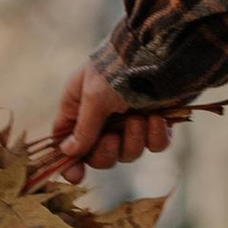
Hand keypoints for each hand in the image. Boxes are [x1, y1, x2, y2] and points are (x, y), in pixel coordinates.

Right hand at [45, 62, 174, 180]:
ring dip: (133, 140)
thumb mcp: (94, 97)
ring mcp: (130, 119)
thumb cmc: (118, 69)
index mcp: (79, 105)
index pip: (66, 140)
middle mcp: (102, 115)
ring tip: (139, 118)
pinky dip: (155, 136)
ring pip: (127, 153)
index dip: (69, 160)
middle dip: (106, 151)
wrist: (161, 51)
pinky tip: (157, 119)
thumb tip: (69, 152)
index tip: (75, 175)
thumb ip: (83, 128)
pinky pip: (154, 144)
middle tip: (113, 137)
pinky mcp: (156, 121)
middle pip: (98, 155)